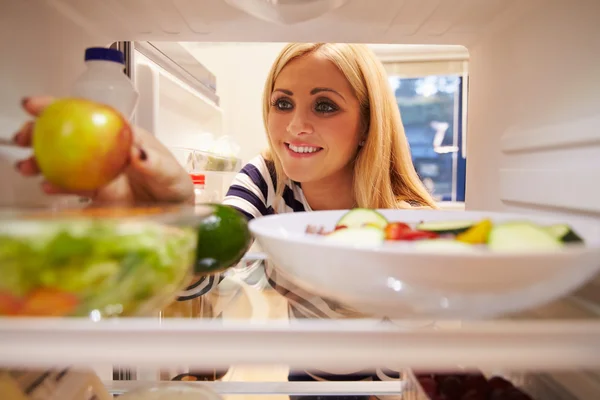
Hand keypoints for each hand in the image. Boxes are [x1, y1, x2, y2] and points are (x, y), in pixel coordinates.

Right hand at [13, 96, 194, 205]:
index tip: (36, 104)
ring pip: (63, 160)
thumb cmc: (174, 187)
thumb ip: (156, 164)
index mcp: (123, 136)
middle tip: (22, 137)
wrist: (174, 215)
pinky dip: (56, 187)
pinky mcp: (95, 195)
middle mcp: (105, 151)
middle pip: (68, 136)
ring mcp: (98, 172)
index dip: (61, 107)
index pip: (89, 116)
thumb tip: (138, 153)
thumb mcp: (171, 174)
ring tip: (27, 166)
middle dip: (39, 132)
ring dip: (40, 160)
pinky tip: (47, 188)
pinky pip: (71, 187)